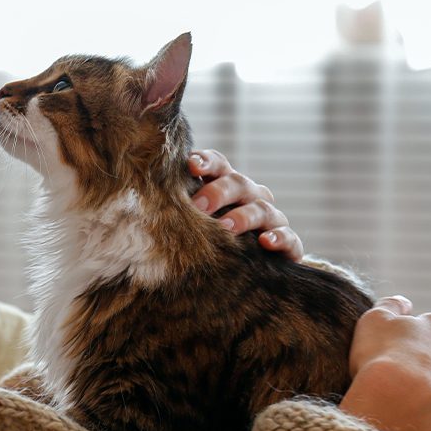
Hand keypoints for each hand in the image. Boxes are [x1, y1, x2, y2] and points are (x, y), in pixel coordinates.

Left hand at [188, 149, 302, 260]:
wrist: (251, 268)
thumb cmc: (212, 238)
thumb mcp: (196, 220)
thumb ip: (179, 206)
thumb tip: (142, 200)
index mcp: (226, 185)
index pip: (217, 164)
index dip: (205, 162)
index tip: (190, 164)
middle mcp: (251, 196)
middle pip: (238, 183)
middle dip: (217, 192)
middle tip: (198, 206)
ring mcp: (271, 219)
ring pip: (262, 209)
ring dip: (243, 216)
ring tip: (225, 227)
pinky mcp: (287, 244)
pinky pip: (288, 238)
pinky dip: (279, 238)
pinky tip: (265, 243)